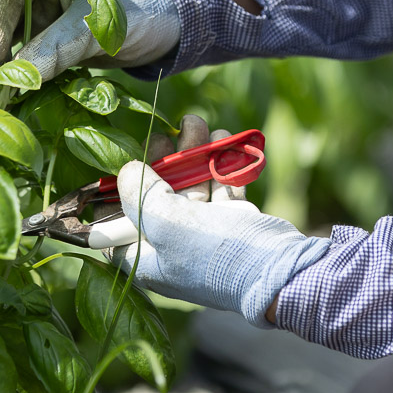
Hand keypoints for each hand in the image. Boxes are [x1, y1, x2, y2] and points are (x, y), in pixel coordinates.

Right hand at [0, 0, 180, 81]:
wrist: (171, 19)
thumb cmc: (140, 6)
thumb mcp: (97, 25)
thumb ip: (55, 48)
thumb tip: (14, 80)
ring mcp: (39, 10)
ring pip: (6, 41)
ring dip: (2, 69)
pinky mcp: (47, 35)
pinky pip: (24, 56)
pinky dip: (20, 76)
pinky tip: (16, 96)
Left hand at [110, 116, 329, 326]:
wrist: (280, 269)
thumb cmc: (215, 252)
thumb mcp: (166, 223)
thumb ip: (139, 195)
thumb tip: (126, 172)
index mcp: (148, 261)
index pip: (116, 231)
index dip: (111, 199)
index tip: (117, 168)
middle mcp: (172, 250)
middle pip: (156, 199)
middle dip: (161, 161)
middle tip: (167, 133)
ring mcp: (204, 237)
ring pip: (191, 188)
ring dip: (193, 154)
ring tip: (197, 122)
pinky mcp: (231, 224)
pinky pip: (219, 189)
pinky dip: (219, 164)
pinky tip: (221, 138)